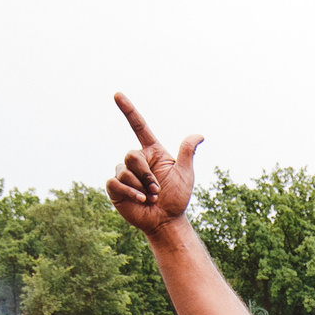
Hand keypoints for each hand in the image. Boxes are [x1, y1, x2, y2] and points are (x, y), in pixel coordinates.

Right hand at [106, 95, 201, 232]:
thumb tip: (199, 135)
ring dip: (140, 186)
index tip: (117, 94)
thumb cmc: (177, 198)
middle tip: (157, 189)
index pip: (138, 126)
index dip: (128, 110)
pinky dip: (129, 192)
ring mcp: (125, 174)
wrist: (166, 220)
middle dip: (145, 174)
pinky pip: (115, 182)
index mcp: (152, 152)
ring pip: (123, 170)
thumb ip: (187, 152)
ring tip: (150, 197)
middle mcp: (137, 161)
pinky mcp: (115, 188)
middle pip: (131, 155)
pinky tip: (140, 200)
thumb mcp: (185, 173)